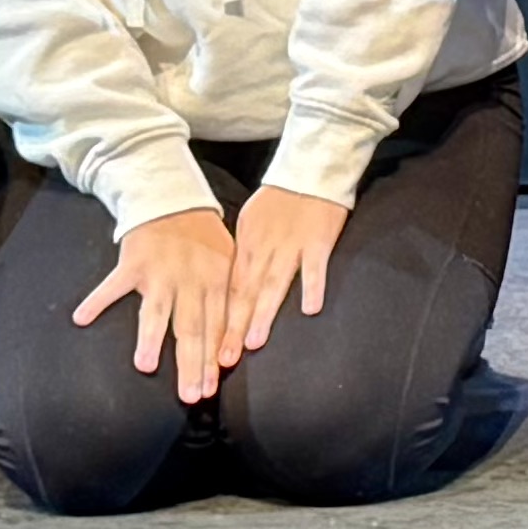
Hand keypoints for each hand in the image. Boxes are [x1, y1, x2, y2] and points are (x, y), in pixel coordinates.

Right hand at [76, 205, 246, 404]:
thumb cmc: (203, 238)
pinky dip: (97, 300)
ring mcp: (160, 273)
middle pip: (191, 328)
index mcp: (216, 281)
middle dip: (191, 364)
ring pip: (157, 311)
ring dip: (151, 338)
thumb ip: (229, 298)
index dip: (215, 358)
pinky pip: (112, 285)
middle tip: (190, 395)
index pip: (218, 326)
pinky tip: (81, 318)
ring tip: (146, 366)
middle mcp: (190, 280)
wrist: (172, 199)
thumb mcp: (228, 262)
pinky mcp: (133, 263)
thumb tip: (233, 342)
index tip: (211, 387)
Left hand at [226, 185, 346, 357]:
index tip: (209, 350)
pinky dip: (312, 286)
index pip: (228, 290)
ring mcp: (291, 246)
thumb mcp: (249, 225)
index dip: (219, 320)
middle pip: (245, 294)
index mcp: (246, 247)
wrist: (310, 169)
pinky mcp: (318, 240)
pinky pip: (315, 267)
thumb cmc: (279, 201)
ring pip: (273, 284)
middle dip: (233, 328)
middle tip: (224, 359)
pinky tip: (310, 309)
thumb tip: (227, 289)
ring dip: (263, 313)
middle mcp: (264, 250)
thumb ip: (242, 257)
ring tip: (253, 342)